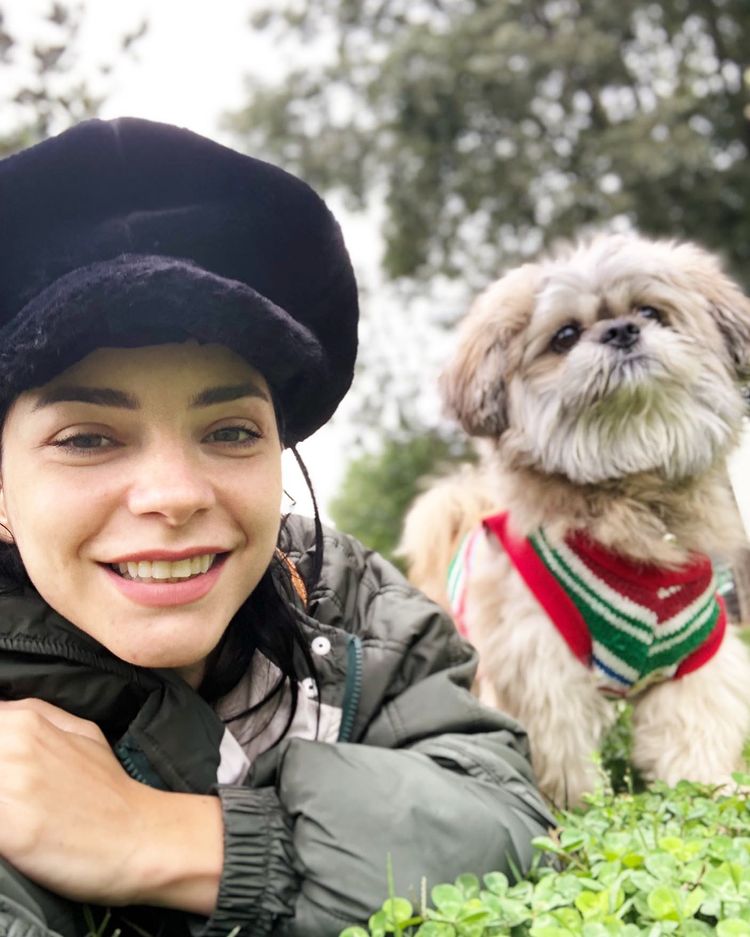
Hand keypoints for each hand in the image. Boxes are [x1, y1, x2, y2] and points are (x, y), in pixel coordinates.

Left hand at [0, 698, 222, 913]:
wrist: (137, 837)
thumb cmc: (110, 789)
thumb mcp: (82, 732)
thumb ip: (34, 715)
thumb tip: (1, 707)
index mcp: (25, 722)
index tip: (8, 771)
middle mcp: (12, 748)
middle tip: (14, 794)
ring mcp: (8, 788)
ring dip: (0, 799)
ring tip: (16, 809)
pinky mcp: (6, 831)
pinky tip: (15, 832)